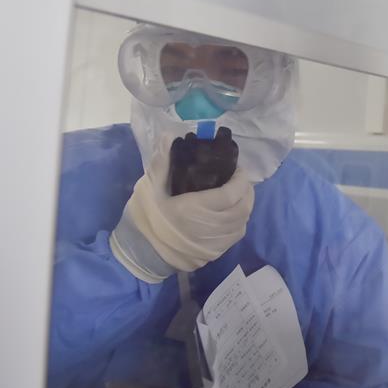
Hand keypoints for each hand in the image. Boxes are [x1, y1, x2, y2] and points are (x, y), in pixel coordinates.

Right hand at [110, 141, 253, 282]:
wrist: (142, 252)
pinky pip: (237, 234)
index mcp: (196, 209)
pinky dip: (240, 220)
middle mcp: (210, 228)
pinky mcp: (216, 252)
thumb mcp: (150, 187)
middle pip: (243, 208)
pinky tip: (232, 212)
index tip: (237, 169)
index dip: (240, 180)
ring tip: (237, 193)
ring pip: (243, 221)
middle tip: (239, 179)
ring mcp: (215, 243)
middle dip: (246, 190)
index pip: (232, 194)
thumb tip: (170, 135)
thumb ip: (163, 162)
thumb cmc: (146, 216)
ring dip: (245, 205)